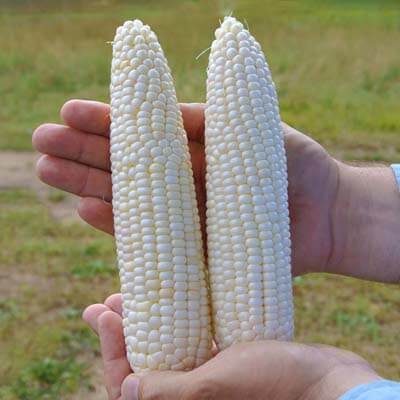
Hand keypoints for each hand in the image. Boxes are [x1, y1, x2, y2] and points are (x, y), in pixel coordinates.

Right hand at [33, 99, 338, 275]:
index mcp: (195, 151)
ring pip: (128, 200)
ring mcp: (185, 217)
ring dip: (86, 187)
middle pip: (125, 166)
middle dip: (81, 154)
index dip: (106, 123)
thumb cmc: (296, 167)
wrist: (326, 214)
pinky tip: (86, 211)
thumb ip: (211, 123)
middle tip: (40, 143)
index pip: (142, 135)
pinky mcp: (192, 250)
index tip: (69, 112)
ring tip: (46, 171)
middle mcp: (183, 184)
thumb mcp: (256, 133)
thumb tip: (165, 108)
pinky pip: (150, 240)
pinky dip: (119, 226)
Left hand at [83, 294, 379, 399]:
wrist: (325, 379)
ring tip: (126, 298)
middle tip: (106, 303)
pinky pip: (186, 345)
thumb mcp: (217, 386)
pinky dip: (171, 325)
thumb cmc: (276, 384)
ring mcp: (206, 380)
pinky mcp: (221, 363)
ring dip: (143, 326)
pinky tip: (166, 303)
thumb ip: (169, 392)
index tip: (100, 313)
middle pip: (141, 367)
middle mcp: (191, 397)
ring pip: (162, 352)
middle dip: (120, 335)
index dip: (110, 350)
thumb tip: (126, 389)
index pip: (129, 386)